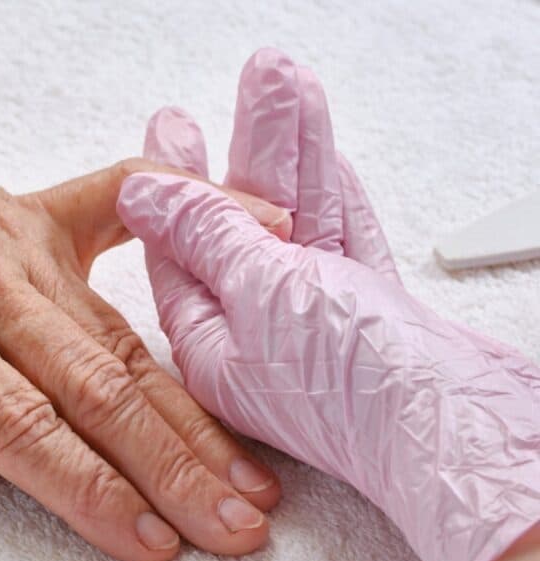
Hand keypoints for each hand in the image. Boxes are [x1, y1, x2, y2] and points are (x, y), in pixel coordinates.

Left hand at [0, 84, 297, 560]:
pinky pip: (120, 205)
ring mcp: (4, 227)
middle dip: (169, 465)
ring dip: (188, 406)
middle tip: (236, 525)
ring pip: (114, 329)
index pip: (10, 421)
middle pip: (88, 382)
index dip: (85, 490)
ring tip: (248, 467)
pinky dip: (196, 214)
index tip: (147, 542)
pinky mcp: (21, 206)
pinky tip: (265, 228)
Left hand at [122, 48, 539, 560]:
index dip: (176, 184)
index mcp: (211, 342)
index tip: (171, 129)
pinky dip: (336, 201)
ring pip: (301, 224)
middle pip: (242, 226)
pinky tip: (326, 164)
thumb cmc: (351, 388)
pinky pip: (345, 244)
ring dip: (293, 155)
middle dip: (244, 150)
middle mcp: (258, 336)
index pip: (181, 250)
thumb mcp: (261, 292)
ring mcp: (318, 326)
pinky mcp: (371, 319)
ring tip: (286, 89)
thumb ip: (208, 237)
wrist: (456, 432)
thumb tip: (144, 198)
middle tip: (237, 92)